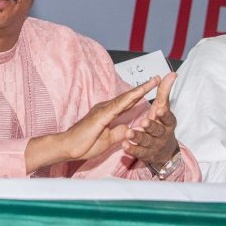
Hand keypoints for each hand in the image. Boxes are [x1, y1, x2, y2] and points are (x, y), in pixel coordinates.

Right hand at [25, 77, 158, 172]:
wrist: (68, 147)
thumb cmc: (84, 144)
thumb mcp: (108, 139)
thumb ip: (118, 132)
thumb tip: (128, 127)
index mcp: (107, 113)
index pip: (127, 103)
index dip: (139, 95)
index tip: (151, 87)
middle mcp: (106, 108)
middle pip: (128, 97)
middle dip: (143, 87)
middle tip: (157, 78)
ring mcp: (103, 110)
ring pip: (125, 98)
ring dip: (140, 90)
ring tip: (153, 82)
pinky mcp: (101, 115)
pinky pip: (118, 106)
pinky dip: (129, 99)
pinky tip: (138, 94)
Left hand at [124, 73, 178, 166]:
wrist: (164, 152)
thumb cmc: (162, 124)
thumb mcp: (163, 109)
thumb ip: (164, 92)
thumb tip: (171, 74)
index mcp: (168, 122)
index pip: (167, 117)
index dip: (164, 114)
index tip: (159, 110)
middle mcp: (162, 134)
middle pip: (157, 130)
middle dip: (150, 126)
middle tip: (143, 122)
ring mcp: (153, 145)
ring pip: (145, 141)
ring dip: (138, 136)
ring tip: (129, 133)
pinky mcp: (144, 153)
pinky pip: (137, 152)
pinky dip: (131, 149)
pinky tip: (124, 145)